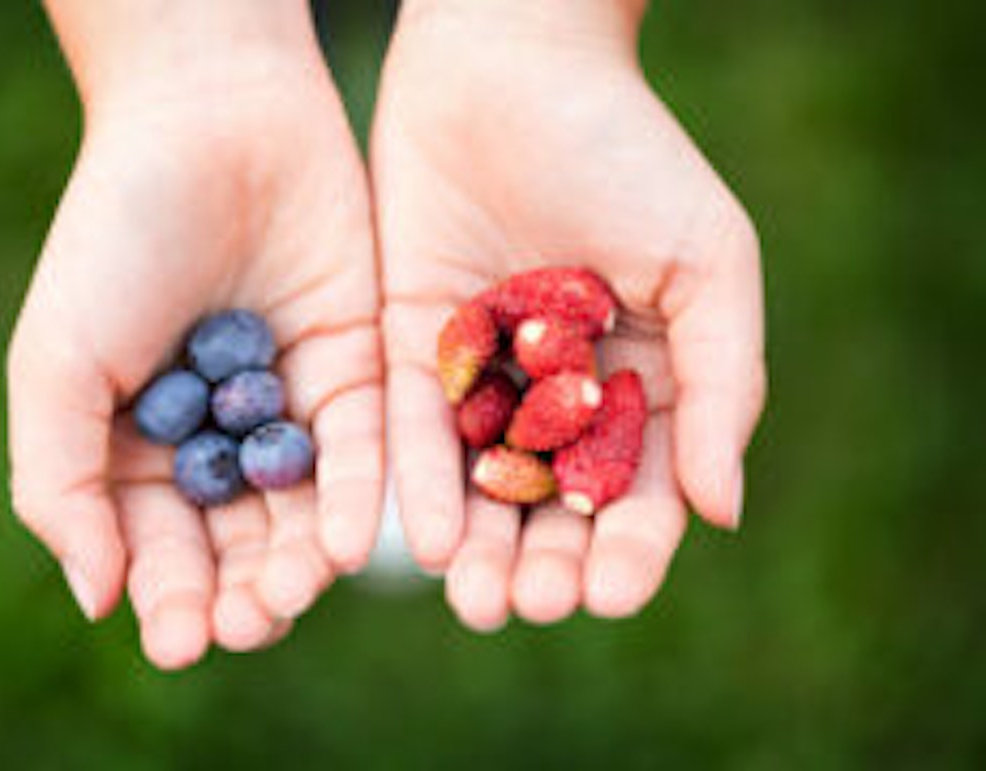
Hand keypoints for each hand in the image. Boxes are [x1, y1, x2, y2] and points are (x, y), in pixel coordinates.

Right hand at [7, 1, 382, 667]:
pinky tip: (347, 545)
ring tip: (295, 594)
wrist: (209, 122)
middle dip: (244, 591)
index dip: (170, 598)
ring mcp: (291, 408)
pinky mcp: (358, 371)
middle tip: (250, 621)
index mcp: (138, 447)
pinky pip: (362, 451)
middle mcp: (221, 440)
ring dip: (301, 562)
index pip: (160, 549)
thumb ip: (61, 484)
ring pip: (304, 510)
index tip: (181, 640)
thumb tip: (100, 600)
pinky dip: (354, 498)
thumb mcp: (56, 362)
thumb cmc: (113, 239)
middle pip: (239, 543)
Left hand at [372, 0, 765, 628]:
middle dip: (545, 561)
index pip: (637, 487)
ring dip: (477, 547)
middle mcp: (554, 393)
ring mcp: (479, 375)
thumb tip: (723, 512)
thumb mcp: (706, 263)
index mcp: (638, 380)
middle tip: (531, 605)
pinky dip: (417, 484)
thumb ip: (723, 385)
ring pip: (478, 482)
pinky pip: (410, 429)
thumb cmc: (629, 154)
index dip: (632, 547)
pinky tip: (421, 541)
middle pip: (551, 503)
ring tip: (477, 601)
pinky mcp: (406, 345)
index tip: (615, 593)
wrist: (512, 66)